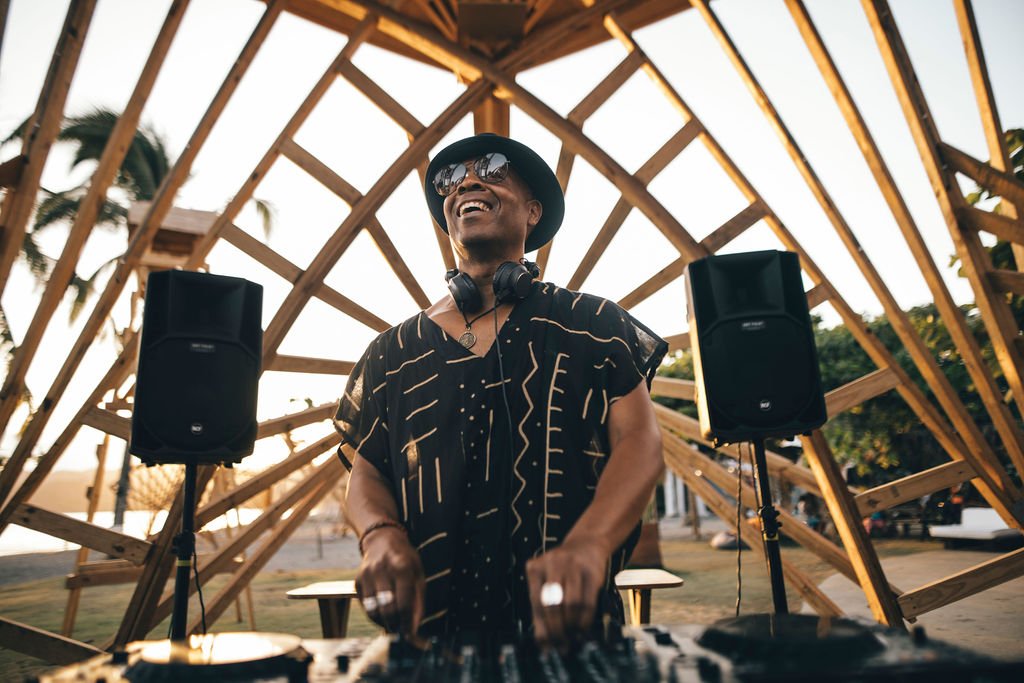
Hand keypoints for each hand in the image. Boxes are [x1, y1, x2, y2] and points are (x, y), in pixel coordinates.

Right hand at [356, 527, 424, 634]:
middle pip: (386, 608)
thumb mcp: (418, 573)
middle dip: (395, 624)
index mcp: (401, 567)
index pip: (403, 602)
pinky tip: (382, 614)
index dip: (407, 621)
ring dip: (383, 622)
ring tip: (392, 625)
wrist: (382, 540)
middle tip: (400, 630)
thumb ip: (418, 600)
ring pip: (373, 610)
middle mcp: (382, 570)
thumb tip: (414, 626)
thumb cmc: (404, 559)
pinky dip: (374, 614)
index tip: (410, 633)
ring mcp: (367, 575)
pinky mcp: (357, 581)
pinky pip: (364, 606)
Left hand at [526, 536, 608, 650]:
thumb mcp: (547, 583)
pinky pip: (588, 601)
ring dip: (572, 627)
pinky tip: (582, 629)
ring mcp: (573, 565)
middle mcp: (552, 563)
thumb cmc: (562, 570)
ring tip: (572, 639)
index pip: (536, 604)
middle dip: (557, 630)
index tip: (547, 647)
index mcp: (535, 568)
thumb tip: (543, 643)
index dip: (542, 629)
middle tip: (561, 646)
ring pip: (571, 604)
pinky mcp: (592, 571)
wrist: (586, 544)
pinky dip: (585, 620)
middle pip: (552, 605)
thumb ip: (542, 609)